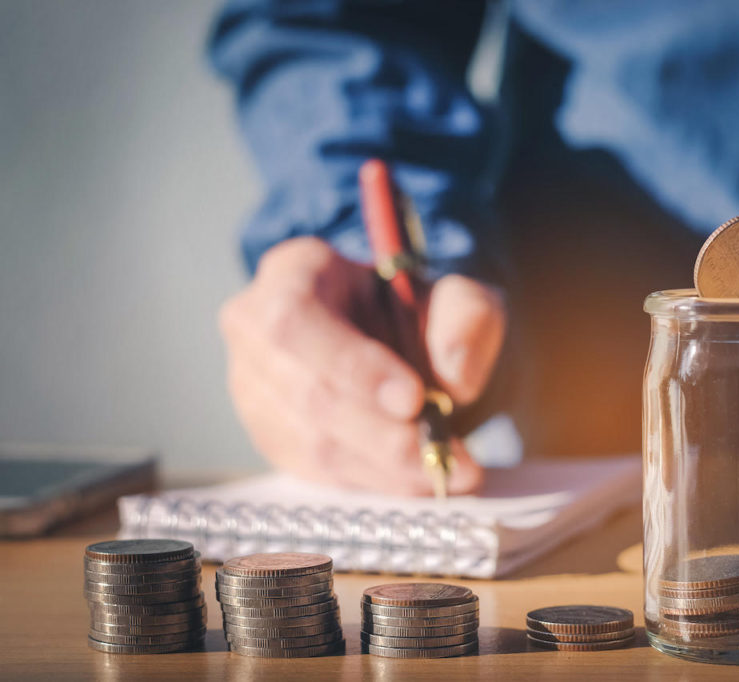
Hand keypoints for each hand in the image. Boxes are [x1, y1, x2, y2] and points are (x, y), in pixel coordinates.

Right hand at [219, 237, 504, 494]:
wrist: (404, 343)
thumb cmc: (422, 312)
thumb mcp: (459, 297)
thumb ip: (467, 319)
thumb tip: (457, 374)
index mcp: (294, 271)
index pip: (297, 320)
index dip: (351, 366)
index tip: (412, 399)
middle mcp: (255, 327)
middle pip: (308, 393)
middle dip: (383, 434)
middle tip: (447, 455)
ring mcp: (253, 387)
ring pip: (313, 442)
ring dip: (387, 467)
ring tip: (449, 472)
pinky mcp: (270, 436)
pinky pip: (317, 472)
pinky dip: (374, 481)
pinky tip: (419, 479)